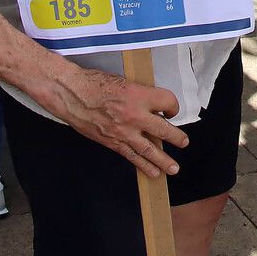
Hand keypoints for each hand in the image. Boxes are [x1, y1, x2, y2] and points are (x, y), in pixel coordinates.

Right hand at [54, 66, 188, 177]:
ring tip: (174, 168)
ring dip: (164, 160)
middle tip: (184, 142)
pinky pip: (132, 156)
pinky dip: (143, 166)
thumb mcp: (124, 82)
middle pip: (163, 129)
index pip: (168, 102)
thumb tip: (153, 105)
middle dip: (177, 138)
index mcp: (139, 95)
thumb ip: (140, 95)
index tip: (171, 110)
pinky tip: (153, 173)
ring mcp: (124, 132)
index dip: (173, 106)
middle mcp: (134, 115)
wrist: (72, 95)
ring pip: (149, 149)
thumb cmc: (95, 83)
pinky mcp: (112, 142)